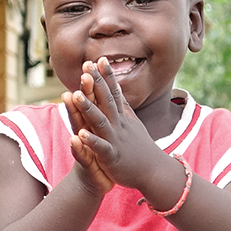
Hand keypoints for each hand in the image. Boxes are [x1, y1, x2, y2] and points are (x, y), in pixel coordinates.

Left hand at [65, 57, 165, 191]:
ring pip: (100, 122)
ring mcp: (115, 140)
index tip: (99, 58)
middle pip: (106, 101)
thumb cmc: (140, 148)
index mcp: (121, 118)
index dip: (106, 76)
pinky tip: (81, 134)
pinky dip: (92, 141)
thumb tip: (117, 87)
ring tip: (76, 95)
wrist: (154, 172)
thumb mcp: (133, 123)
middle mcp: (119, 125)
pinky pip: (101, 148)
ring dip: (88, 108)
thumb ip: (123, 105)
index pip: (113, 93)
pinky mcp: (112, 157)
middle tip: (86, 66)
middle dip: (96, 84)